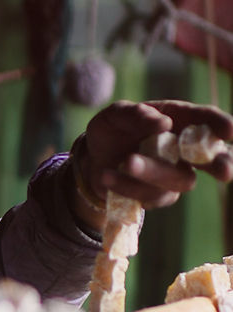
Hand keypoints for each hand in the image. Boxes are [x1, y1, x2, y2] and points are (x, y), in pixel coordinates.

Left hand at [70, 100, 232, 228]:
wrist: (93, 158)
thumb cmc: (113, 130)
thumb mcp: (115, 115)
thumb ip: (135, 114)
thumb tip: (163, 122)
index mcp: (180, 120)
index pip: (206, 120)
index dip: (219, 124)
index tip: (229, 130)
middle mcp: (183, 149)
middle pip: (212, 159)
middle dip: (220, 164)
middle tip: (225, 171)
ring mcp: (173, 175)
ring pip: (178, 180)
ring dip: (153, 171)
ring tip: (127, 161)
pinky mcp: (157, 196)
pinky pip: (151, 196)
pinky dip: (128, 186)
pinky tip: (108, 176)